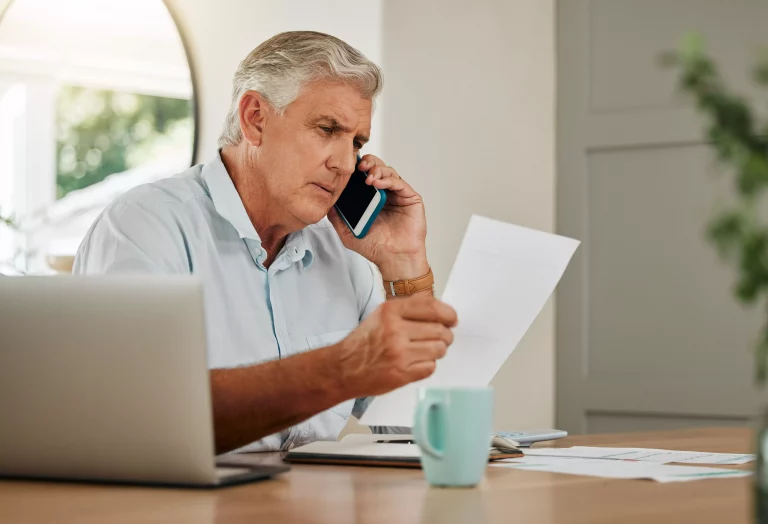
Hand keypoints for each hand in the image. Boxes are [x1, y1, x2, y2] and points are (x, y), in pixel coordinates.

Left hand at [328, 154, 427, 279]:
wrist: (393, 259)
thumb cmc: (375, 247)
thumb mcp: (348, 232)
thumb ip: (337, 217)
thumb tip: (326, 203)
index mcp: (371, 198)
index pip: (364, 176)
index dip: (356, 169)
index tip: (347, 167)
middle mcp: (385, 194)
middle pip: (377, 168)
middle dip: (368, 163)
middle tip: (359, 166)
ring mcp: (398, 195)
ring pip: (389, 172)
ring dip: (377, 170)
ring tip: (368, 177)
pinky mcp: (411, 198)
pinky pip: (399, 183)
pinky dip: (388, 180)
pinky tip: (377, 183)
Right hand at [335, 295, 457, 396]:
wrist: (344, 368)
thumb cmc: (364, 342)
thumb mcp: (382, 315)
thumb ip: (409, 310)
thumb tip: (440, 311)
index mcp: (391, 311)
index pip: (433, 308)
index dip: (449, 314)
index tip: (452, 319)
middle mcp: (395, 330)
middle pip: (440, 330)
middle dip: (446, 335)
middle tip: (442, 338)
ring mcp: (399, 353)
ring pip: (439, 349)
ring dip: (438, 351)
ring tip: (427, 351)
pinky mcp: (402, 374)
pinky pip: (431, 367)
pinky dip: (427, 365)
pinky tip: (416, 362)